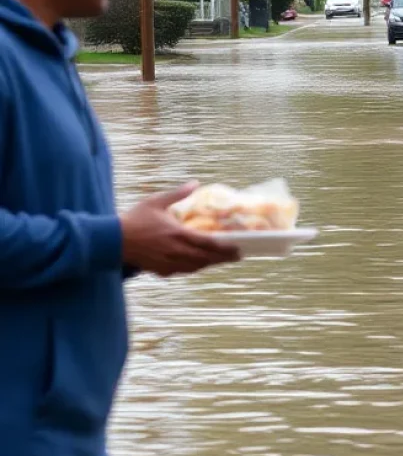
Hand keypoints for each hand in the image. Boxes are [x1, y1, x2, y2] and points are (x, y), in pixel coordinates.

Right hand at [121, 183, 239, 276]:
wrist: (111, 240)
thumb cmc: (134, 219)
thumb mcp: (156, 202)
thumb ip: (178, 194)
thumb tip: (195, 183)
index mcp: (177, 234)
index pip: (208, 244)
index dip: (225, 248)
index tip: (238, 248)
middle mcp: (175, 251)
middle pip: (205, 259)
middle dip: (222, 258)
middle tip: (236, 256)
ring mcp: (167, 263)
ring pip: (195, 267)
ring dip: (209, 264)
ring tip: (220, 260)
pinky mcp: (159, 270)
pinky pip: (181, 271)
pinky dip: (193, 268)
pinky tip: (197, 264)